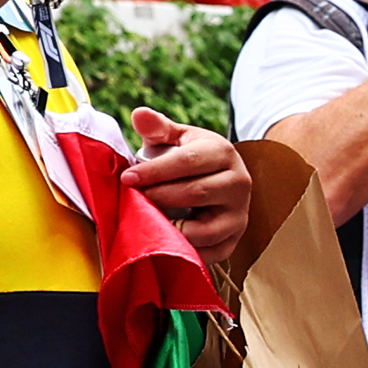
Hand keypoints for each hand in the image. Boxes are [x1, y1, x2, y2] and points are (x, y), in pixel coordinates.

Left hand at [124, 108, 253, 258]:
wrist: (219, 181)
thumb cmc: (191, 158)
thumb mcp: (176, 138)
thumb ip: (157, 127)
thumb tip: (139, 114)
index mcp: (224, 153)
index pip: (188, 162)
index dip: (155, 171)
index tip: (127, 178)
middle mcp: (239, 183)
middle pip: (196, 193)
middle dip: (160, 197)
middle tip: (133, 199)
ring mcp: (240, 215)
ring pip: (204, 228)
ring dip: (170, 227)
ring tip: (148, 219)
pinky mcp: (235, 240)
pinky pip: (209, 252)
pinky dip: (184, 250)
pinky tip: (164, 240)